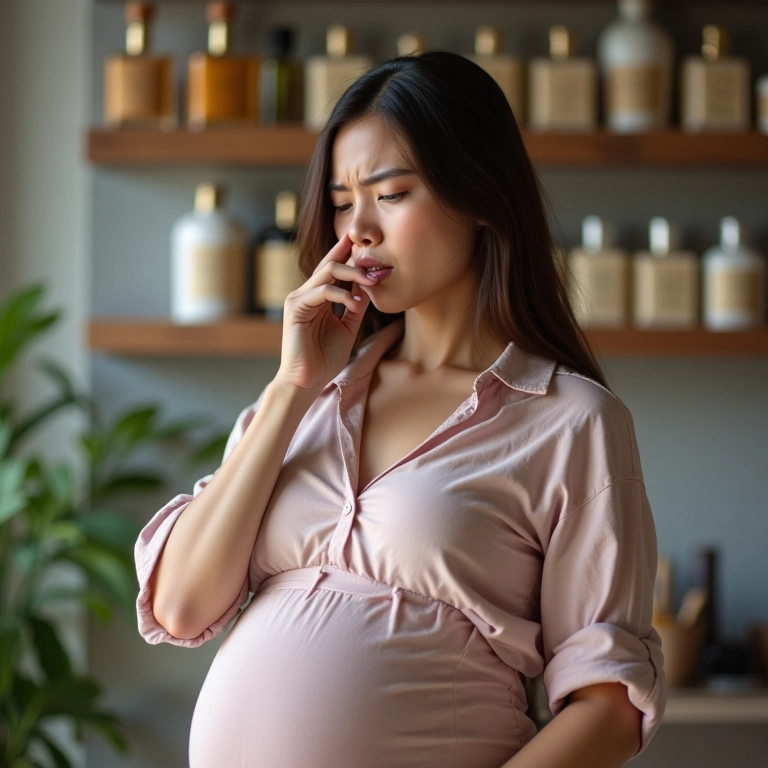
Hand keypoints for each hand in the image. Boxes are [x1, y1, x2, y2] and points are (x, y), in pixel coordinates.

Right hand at [274, 232, 375, 392]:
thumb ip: (355, 306)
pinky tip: (354, 303)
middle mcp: (306, 294)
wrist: (306, 381)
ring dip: (352, 274)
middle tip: (376, 262)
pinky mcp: (295, 308)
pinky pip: (321, 291)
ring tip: (371, 281)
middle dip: (353, 258)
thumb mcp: (348, 327)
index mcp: (317, 297)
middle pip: (329, 263)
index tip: (364, 242)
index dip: (346, 253)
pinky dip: (341, 294)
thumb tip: (369, 286)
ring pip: (326, 271)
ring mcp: (298, 298)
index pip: (332, 268)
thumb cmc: (324, 358)